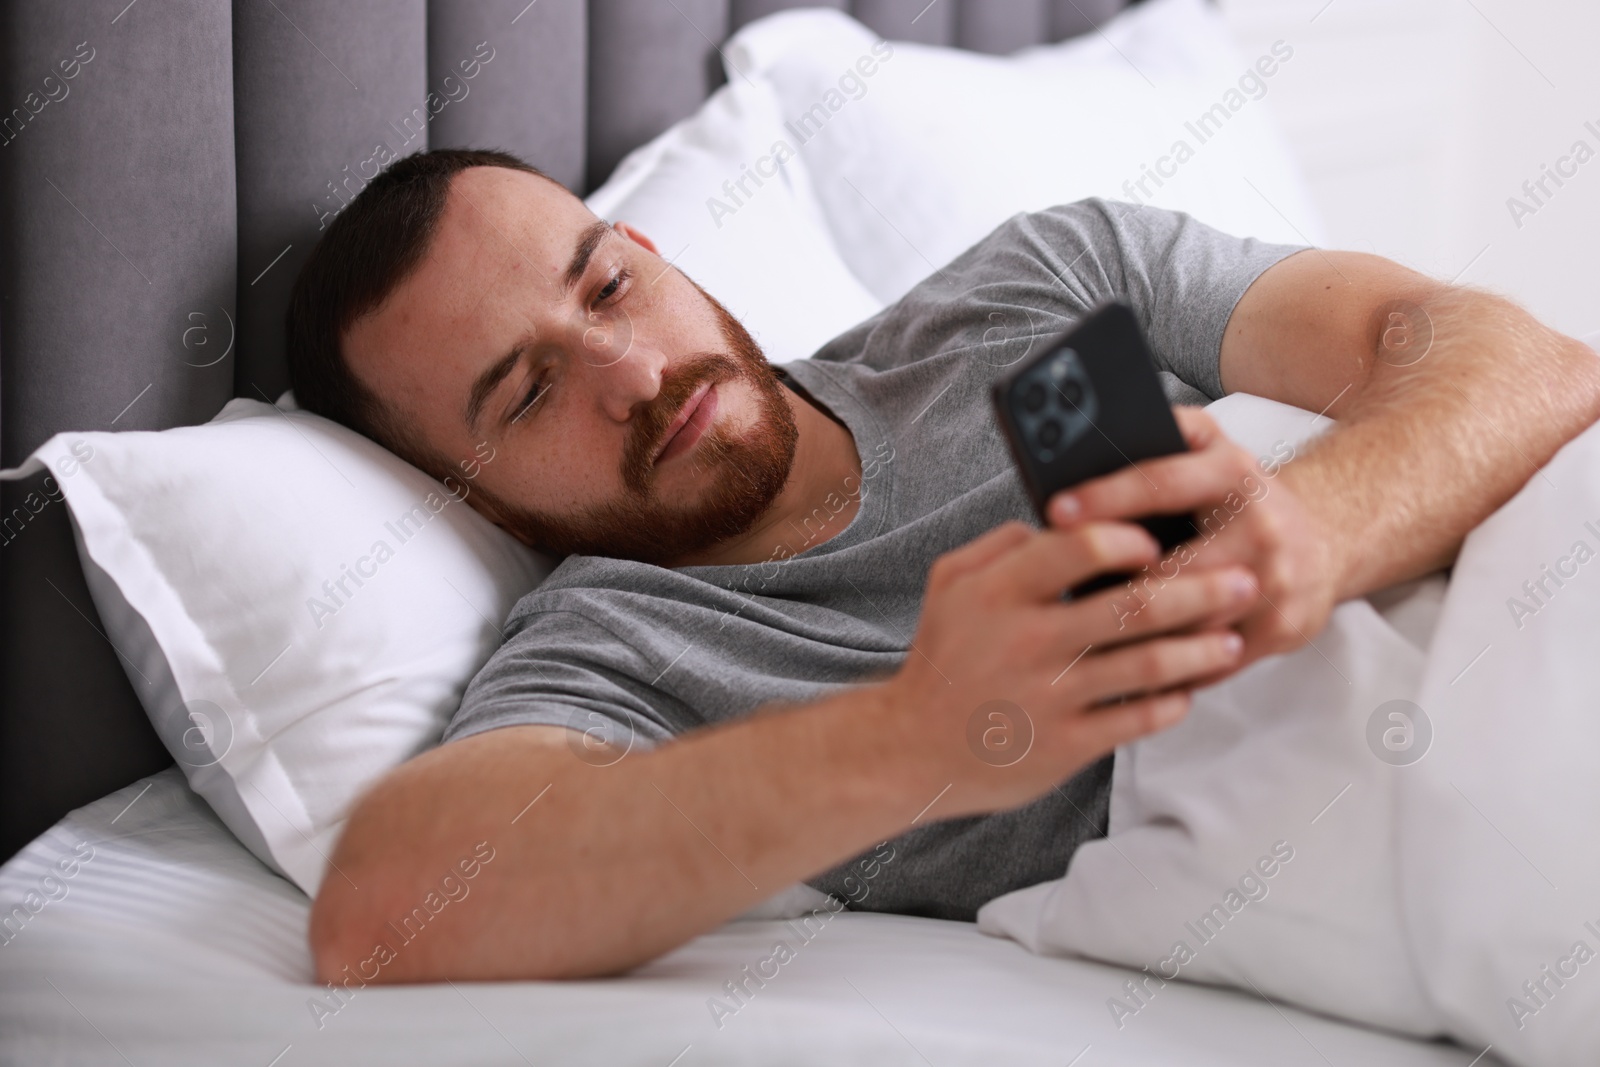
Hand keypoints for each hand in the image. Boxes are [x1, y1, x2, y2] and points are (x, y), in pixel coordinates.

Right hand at [885, 519, 1260, 817]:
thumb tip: (1062, 521)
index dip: (1129, 537)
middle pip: (1134, 606)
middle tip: (1241, 580)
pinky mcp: (1065, 745)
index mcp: (998, 592)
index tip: (1159, 538)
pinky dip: (1172, 703)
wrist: (911, 749)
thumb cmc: (942, 659)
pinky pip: (1137, 719)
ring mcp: (1049, 696)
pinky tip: (1190, 690)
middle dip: (1200, 591)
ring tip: (1232, 640)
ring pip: (1148, 666)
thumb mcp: (949, 584)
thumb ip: (1003, 545)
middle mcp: (1027, 641)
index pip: (1079, 545)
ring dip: (1201, 651)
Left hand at [1046, 405, 1340, 670]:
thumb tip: (1103, 427)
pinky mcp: (1279, 630)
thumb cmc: (1245, 496)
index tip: (1057, 512)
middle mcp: (1259, 529)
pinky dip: (1165, 668)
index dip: (1105, 497)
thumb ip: (1169, 428)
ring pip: (1186, 625)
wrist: (1327, 538)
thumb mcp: (1214, 446)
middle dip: (1111, 585)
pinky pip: (1209, 660)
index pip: (1161, 483)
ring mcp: (1273, 584)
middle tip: (1057, 597)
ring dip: (1132, 637)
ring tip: (1077, 639)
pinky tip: (1125, 669)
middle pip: (1170, 569)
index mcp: (1234, 475)